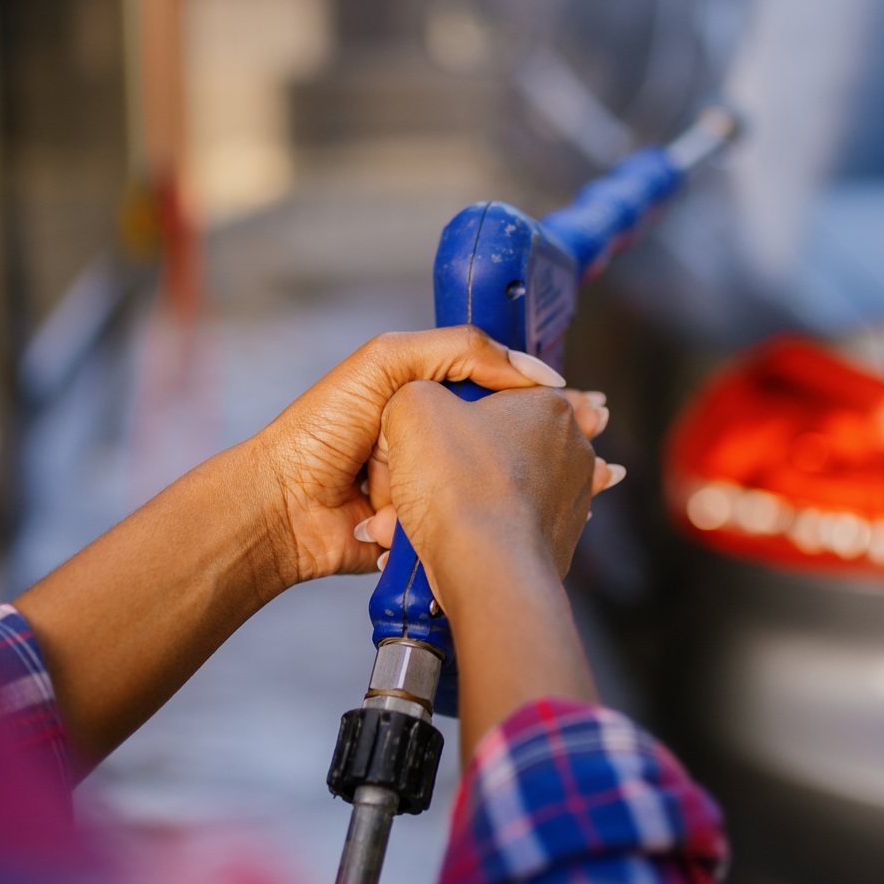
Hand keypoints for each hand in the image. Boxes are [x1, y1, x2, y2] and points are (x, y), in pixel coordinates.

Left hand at [250, 327, 610, 585]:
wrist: (285, 505)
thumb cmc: (322, 427)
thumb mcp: (389, 362)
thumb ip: (461, 351)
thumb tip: (535, 372)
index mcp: (431, 397)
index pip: (503, 393)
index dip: (548, 400)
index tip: (587, 408)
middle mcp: (438, 444)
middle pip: (510, 443)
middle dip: (557, 447)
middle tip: (599, 446)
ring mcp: (435, 490)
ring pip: (498, 488)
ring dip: (535, 488)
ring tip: (591, 483)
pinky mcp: (430, 532)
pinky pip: (471, 527)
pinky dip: (493, 525)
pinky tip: (540, 522)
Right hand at [355, 383, 620, 583]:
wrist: (486, 566)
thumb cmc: (457, 482)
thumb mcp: (412, 405)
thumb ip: (419, 389)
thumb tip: (422, 406)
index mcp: (550, 403)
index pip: (502, 389)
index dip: (460, 407)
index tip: (435, 426)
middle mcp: (573, 447)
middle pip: (503, 438)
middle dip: (466, 454)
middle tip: (428, 472)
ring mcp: (574, 496)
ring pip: (505, 484)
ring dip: (470, 494)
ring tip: (429, 511)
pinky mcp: (562, 539)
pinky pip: (513, 523)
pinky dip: (486, 527)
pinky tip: (452, 535)